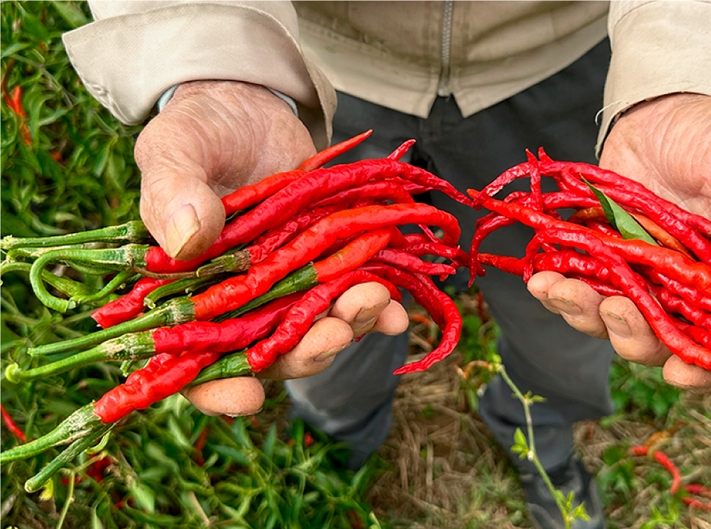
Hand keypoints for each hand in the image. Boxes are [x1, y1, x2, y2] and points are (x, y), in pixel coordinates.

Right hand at [136, 81, 408, 414]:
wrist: (250, 108)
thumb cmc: (197, 133)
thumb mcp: (174, 154)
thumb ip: (173, 194)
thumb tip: (187, 239)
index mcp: (187, 295)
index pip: (193, 362)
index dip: (217, 391)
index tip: (247, 398)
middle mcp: (241, 304)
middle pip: (271, 355)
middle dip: (307, 353)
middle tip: (332, 332)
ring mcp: (289, 288)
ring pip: (319, 330)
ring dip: (349, 325)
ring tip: (373, 298)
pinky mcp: (329, 265)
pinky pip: (354, 298)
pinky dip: (380, 308)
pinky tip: (398, 304)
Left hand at [528, 93, 710, 389]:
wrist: (660, 110)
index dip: (704, 366)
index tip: (678, 372)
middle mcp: (685, 290)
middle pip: (661, 340)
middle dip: (633, 337)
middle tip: (614, 311)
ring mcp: (640, 278)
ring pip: (613, 321)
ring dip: (585, 316)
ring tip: (559, 290)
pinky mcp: (603, 261)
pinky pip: (580, 289)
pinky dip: (559, 290)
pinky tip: (541, 279)